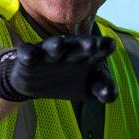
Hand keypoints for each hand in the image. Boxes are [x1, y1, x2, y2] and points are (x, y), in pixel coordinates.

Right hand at [0, 35, 116, 102]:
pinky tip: (29, 56)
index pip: (98, 52)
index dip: (103, 48)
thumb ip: (102, 90)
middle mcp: (68, 51)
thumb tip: (111, 94)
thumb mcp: (88, 89)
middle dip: (84, 44)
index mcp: (85, 57)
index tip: (110, 45)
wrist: (35, 82)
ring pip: (52, 47)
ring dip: (55, 45)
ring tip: (58, 45)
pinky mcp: (28, 58)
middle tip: (92, 44)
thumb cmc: (68, 81)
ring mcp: (47, 54)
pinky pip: (27, 53)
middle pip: (77, 46)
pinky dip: (27, 54)